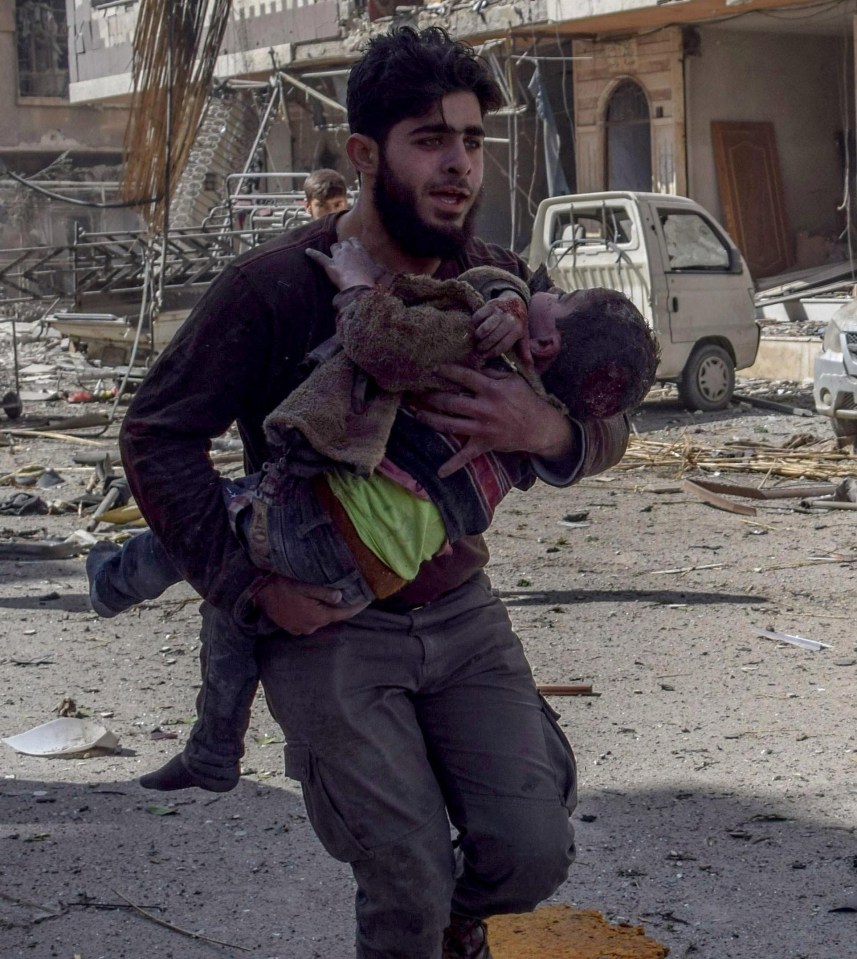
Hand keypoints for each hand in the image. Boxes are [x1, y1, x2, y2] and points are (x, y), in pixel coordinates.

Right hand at [254, 575, 366, 634]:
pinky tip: (312, 601)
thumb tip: (341, 597)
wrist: (257, 592)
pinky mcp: (292, 627)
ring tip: (330, 595)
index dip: (357, 606)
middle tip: (351, 592)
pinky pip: (308, 620)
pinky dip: (313, 612)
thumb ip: (324, 593)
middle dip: (341, 606)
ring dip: (324, 609)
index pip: (344, 614)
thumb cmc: (281, 585)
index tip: (369, 599)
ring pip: (320, 618)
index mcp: (317, 616)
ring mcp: (300, 629)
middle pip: (332, 616)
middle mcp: (310, 626)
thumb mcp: (305, 585)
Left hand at [306, 238, 385, 290]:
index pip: (354, 241)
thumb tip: (387, 269)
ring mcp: (338, 256)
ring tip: (334, 256)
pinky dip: (313, 254)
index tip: (353, 249)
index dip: (353, 244)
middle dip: (344, 247)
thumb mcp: (380, 272)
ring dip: (334, 250)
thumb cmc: (371, 279)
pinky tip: (307, 252)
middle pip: (344, 243)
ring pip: (334, 247)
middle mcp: (348, 249)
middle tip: (345, 255)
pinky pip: (319, 257)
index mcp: (360, 249)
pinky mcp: (329, 265)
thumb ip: (382, 268)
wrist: (359, 285)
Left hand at [413, 363, 572, 477]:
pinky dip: (453, 466)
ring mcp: (482, 428)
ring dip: (430, 419)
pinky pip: (466, 457)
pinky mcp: (483, 445)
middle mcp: (484, 409)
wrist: (539, 427)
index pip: (464, 377)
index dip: (447, 371)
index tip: (433, 368)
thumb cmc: (525, 400)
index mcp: (492, 390)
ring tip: (417, 413)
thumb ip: (491, 373)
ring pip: (450, 424)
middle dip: (430, 396)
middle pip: (450, 401)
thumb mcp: (513, 380)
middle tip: (415, 391)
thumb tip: (472, 366)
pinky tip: (440, 472)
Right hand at [472, 297, 532, 366]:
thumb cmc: (518, 323)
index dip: (492, 353)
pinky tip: (476, 327)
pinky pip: (478, 317)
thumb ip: (524, 350)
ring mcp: (500, 312)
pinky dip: (475, 323)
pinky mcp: (491, 304)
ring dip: (478, 336)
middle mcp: (509, 321)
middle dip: (483, 346)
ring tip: (477, 339)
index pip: (502, 346)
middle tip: (479, 348)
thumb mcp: (523, 335)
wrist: (517, 302)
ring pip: (484, 328)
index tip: (485, 356)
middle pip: (492, 338)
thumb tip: (529, 364)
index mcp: (517, 330)